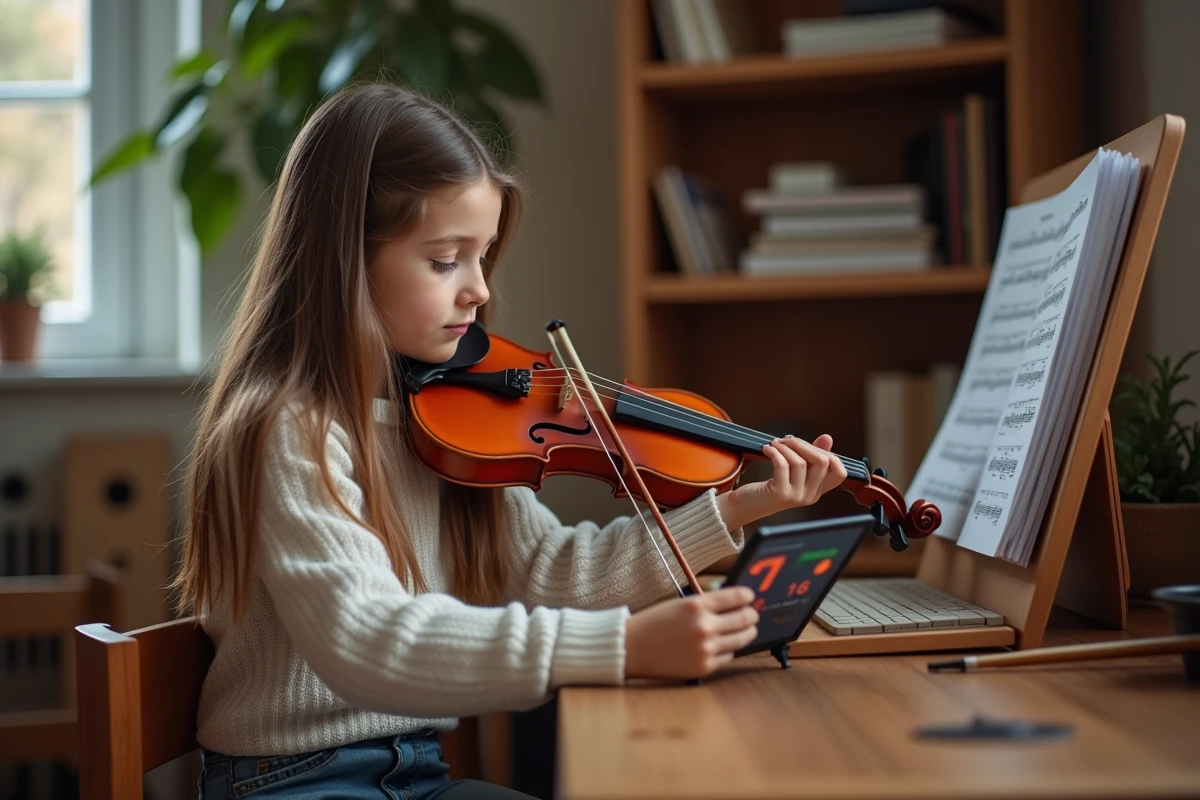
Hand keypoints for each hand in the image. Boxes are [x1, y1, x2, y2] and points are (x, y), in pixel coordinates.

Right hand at [624, 586, 758, 679]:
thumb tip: (734, 604)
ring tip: (746, 629)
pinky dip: (729, 649)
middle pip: (744, 619)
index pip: (736, 597)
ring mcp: (706, 649)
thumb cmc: (653, 623)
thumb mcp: (680, 604)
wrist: (631, 648)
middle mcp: (704, 627)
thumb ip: (707, 604)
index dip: (747, 596)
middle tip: (752, 614)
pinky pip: (728, 657)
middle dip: (751, 615)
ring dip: (747, 633)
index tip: (750, 596)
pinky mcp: (704, 667)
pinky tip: (724, 644)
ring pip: (741, 639)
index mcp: (697, 606)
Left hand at [716, 434, 847, 530]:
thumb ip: (811, 455)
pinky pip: (783, 465)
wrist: (745, 505)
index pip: (840, 473)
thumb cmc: (770, 486)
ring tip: (774, 444)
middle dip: (803, 444)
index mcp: (818, 490)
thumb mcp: (793, 471)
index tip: (807, 444)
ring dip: (786, 447)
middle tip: (786, 440)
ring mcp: (797, 496)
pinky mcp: (780, 493)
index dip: (829, 454)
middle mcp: (811, 495)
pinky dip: (775, 452)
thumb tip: (827, 437)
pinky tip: (767, 449)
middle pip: (822, 461)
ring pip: (801, 462)